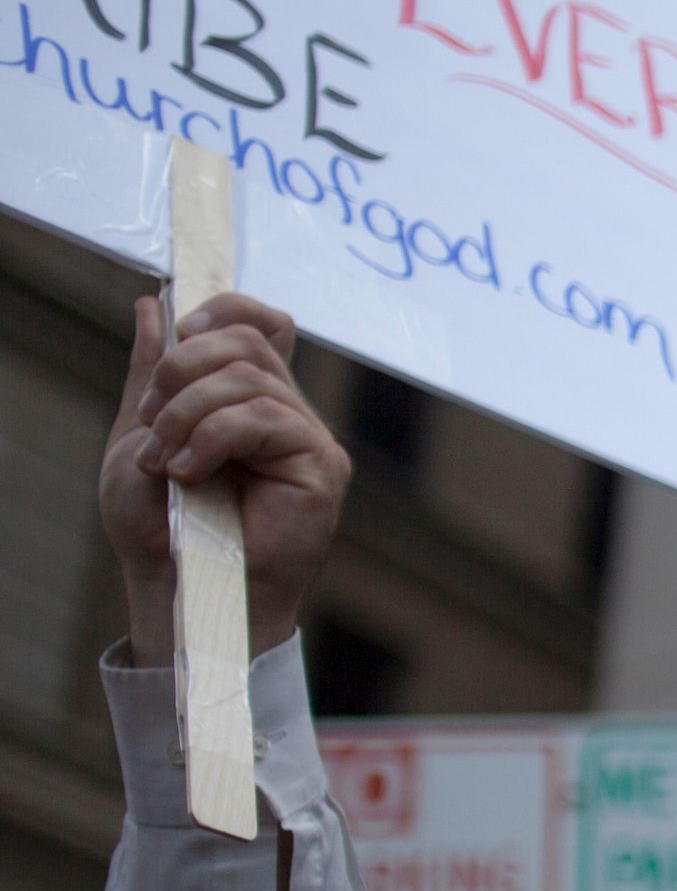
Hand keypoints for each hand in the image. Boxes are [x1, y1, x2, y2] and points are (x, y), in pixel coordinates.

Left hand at [96, 291, 350, 663]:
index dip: (225, 310)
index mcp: (251, 400)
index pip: (262, 323)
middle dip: (181, 370)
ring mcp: (309, 439)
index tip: (178, 335)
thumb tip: (152, 305)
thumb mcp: (141, 433)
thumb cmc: (162, 526)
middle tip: (151, 422)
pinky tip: (191, 473)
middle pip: (246, 340)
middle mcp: (288, 413)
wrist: (179, 584)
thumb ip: (152, 373)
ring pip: (250, 378)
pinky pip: (265, 419)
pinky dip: (214, 438)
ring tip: (166, 463)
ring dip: (188, 413)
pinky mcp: (320, 467)